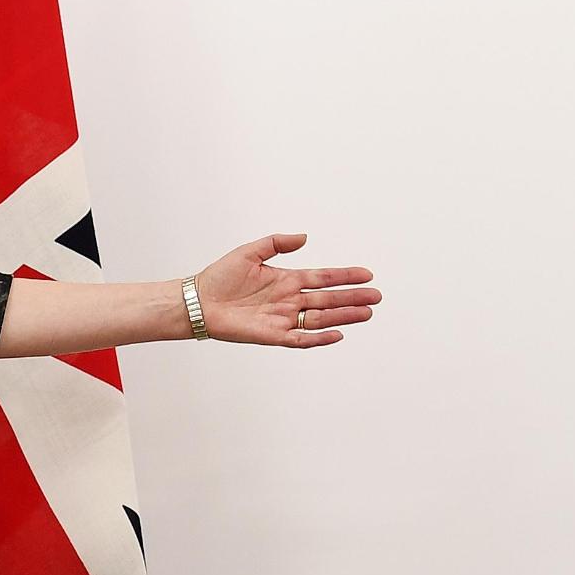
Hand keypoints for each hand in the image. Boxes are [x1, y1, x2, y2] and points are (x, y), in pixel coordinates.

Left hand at [194, 233, 379, 346]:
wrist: (198, 301)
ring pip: (320, 318)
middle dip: (353, 298)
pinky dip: (319, 337)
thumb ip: (277, 243)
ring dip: (343, 316)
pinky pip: (301, 338)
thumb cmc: (219, 277)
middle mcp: (289, 300)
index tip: (366, 274)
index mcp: (286, 279)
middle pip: (328, 299)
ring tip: (366, 313)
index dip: (345, 276)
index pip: (323, 278)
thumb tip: (305, 236)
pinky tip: (337, 333)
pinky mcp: (272, 335)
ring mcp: (282, 318)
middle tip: (376, 297)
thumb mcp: (250, 252)